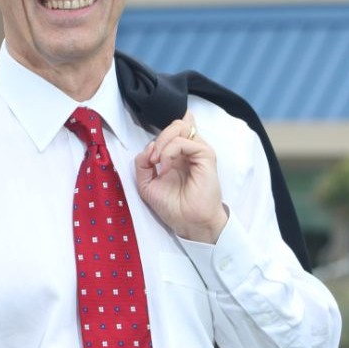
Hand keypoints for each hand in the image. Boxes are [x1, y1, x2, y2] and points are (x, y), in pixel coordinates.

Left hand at [134, 111, 227, 243]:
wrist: (188, 222)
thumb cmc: (172, 206)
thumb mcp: (146, 184)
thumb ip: (142, 163)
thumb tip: (149, 146)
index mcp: (178, 155)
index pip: (176, 130)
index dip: (165, 130)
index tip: (152, 153)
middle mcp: (189, 151)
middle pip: (175, 125)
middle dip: (159, 138)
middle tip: (152, 160)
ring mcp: (198, 152)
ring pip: (179, 127)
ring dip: (162, 142)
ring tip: (157, 163)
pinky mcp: (206, 156)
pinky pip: (184, 142)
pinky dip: (169, 151)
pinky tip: (165, 168)